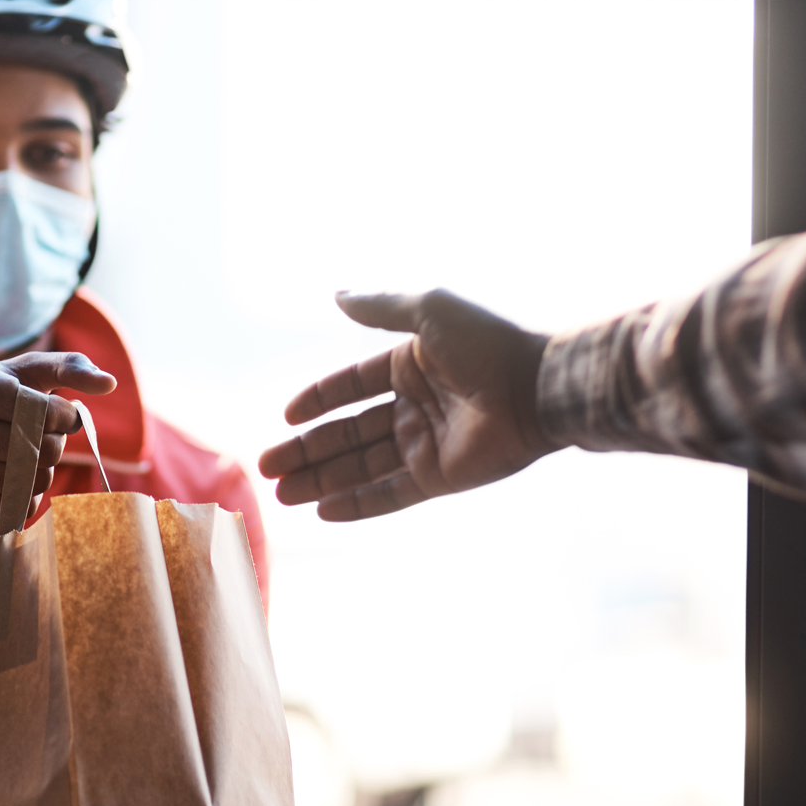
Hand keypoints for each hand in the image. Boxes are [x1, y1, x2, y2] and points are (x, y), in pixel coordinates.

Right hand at [0, 351, 116, 529]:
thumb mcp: (18, 374)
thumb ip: (67, 368)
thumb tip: (110, 383)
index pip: (42, 411)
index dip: (63, 417)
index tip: (60, 415)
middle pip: (41, 450)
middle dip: (55, 445)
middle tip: (41, 438)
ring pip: (32, 482)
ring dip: (43, 472)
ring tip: (24, 457)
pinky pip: (17, 508)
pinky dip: (24, 496)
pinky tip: (6, 479)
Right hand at [258, 289, 559, 520]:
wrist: (539, 387)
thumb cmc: (488, 343)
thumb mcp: (428, 311)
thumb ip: (379, 307)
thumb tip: (335, 294)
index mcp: (411, 365)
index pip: (351, 386)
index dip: (317, 401)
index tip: (284, 416)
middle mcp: (415, 405)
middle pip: (348, 432)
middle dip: (306, 451)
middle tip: (266, 467)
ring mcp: (426, 444)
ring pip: (361, 467)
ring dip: (321, 480)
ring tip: (280, 493)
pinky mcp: (440, 478)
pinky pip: (390, 494)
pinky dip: (357, 504)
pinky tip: (321, 511)